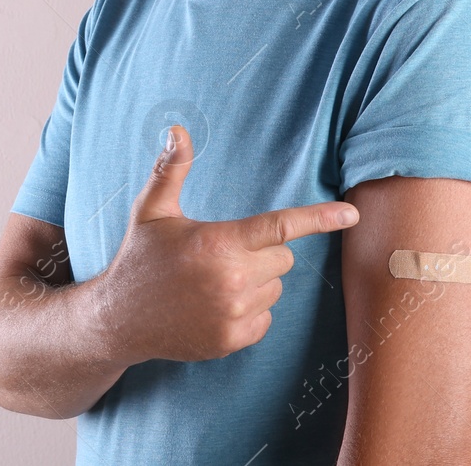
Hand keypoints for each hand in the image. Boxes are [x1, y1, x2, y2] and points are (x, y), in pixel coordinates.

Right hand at [93, 124, 358, 363]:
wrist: (118, 320)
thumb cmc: (138, 259)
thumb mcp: (151, 211)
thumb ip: (170, 170)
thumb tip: (177, 130)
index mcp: (217, 242)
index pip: (280, 226)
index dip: (320, 218)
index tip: (352, 214)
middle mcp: (231, 280)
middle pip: (282, 258)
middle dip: (263, 251)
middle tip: (223, 252)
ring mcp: (234, 314)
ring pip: (276, 287)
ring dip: (257, 281)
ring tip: (214, 280)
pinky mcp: (233, 340)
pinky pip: (266, 316)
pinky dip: (250, 309)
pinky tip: (216, 304)